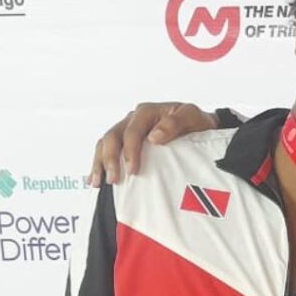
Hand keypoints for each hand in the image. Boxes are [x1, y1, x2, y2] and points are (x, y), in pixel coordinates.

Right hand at [87, 102, 217, 185]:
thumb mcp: (191, 116)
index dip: (130, 151)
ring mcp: (127, 130)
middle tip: (113, 180)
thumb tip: (154, 137)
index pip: (132, 132)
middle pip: (113, 137)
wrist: (200, 127)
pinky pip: (107, 151)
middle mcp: (133, 120)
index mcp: (147, 112)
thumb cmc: (196, 122)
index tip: (133, 170)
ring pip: (105, 144)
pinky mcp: (126, 143)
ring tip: (98, 182)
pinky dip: (99, 164)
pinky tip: (95, 180)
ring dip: (100, 163)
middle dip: (110, 159)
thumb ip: (175, 123)